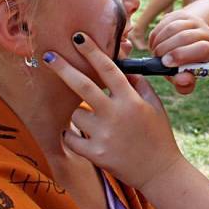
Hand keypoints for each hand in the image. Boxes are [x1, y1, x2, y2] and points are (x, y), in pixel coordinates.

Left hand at [43, 32, 184, 190]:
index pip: (109, 69)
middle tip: (48, 56)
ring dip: (79, 113)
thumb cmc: (159, 135)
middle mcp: (116, 115)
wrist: (159, 171)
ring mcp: (103, 135)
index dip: (92, 51)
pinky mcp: (95, 154)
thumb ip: (139, 85)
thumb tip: (123, 67)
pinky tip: (80, 136)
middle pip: (83, 86)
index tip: (78, 37)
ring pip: (76, 113)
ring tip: (93, 122)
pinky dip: (71, 135)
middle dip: (63, 68)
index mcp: (131, 100)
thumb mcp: (155, 106)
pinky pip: (70, 138)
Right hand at [149, 9, 208, 94]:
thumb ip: (185, 84)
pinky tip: (156, 45)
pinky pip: (164, 23)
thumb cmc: (187, 65)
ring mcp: (194, 21)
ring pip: (173, 28)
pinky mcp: (181, 14)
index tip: (167, 63)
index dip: (184, 55)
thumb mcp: (188, 76)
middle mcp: (207, 33)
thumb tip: (183, 80)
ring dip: (160, 42)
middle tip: (159, 59)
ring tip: (157, 53)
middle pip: (185, 37)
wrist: (191, 43)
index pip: (204, 49)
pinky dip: (157, 36)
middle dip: (168, 49)